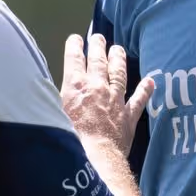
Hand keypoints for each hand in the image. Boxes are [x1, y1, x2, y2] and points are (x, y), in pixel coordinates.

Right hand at [60, 33, 154, 155]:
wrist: (94, 158)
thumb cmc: (68, 139)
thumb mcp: (51, 114)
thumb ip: (52, 98)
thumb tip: (45, 89)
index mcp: (75, 86)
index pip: (75, 59)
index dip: (75, 47)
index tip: (76, 39)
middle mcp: (96, 88)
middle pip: (98, 61)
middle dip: (98, 47)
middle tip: (98, 37)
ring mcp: (115, 100)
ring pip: (119, 74)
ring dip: (118, 60)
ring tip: (118, 49)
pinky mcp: (127, 116)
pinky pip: (138, 100)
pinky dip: (144, 90)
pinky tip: (150, 82)